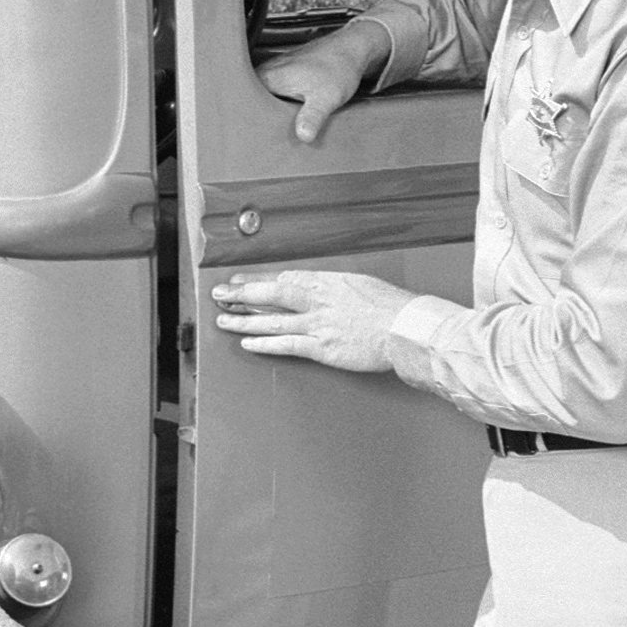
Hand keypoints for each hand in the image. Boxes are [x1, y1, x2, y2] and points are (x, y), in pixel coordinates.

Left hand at [209, 268, 408, 372]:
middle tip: (219, 295)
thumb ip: (335, 288)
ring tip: (223, 319)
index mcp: (327, 281)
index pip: (283, 278)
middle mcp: (318, 301)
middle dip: (241, 294)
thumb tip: (320, 290)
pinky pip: (287, 345)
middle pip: (271, 294)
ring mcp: (318, 325)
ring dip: (244, 320)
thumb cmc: (391, 306)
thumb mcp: (360, 285)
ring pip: (272, 321)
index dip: (257, 280)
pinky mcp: (322, 348)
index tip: (239, 281)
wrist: (406, 327)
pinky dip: (265, 344)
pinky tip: (248, 343)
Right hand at [256, 20, 387, 143]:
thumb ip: (313, 117)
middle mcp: (267, 72)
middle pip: (252, 103)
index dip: (249, 123)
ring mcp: (274, 71)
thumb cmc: (339, 67)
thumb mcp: (326, 98)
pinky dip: (278, 103)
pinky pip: (273, 93)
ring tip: (278, 124)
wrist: (351, 48)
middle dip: (258, 120)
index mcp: (269, 77)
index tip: (255, 136)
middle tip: (266, 136)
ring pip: (262, 98)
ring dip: (269, 112)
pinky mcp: (283, 73)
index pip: (244, 105)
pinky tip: (288, 111)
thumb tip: (303, 135)